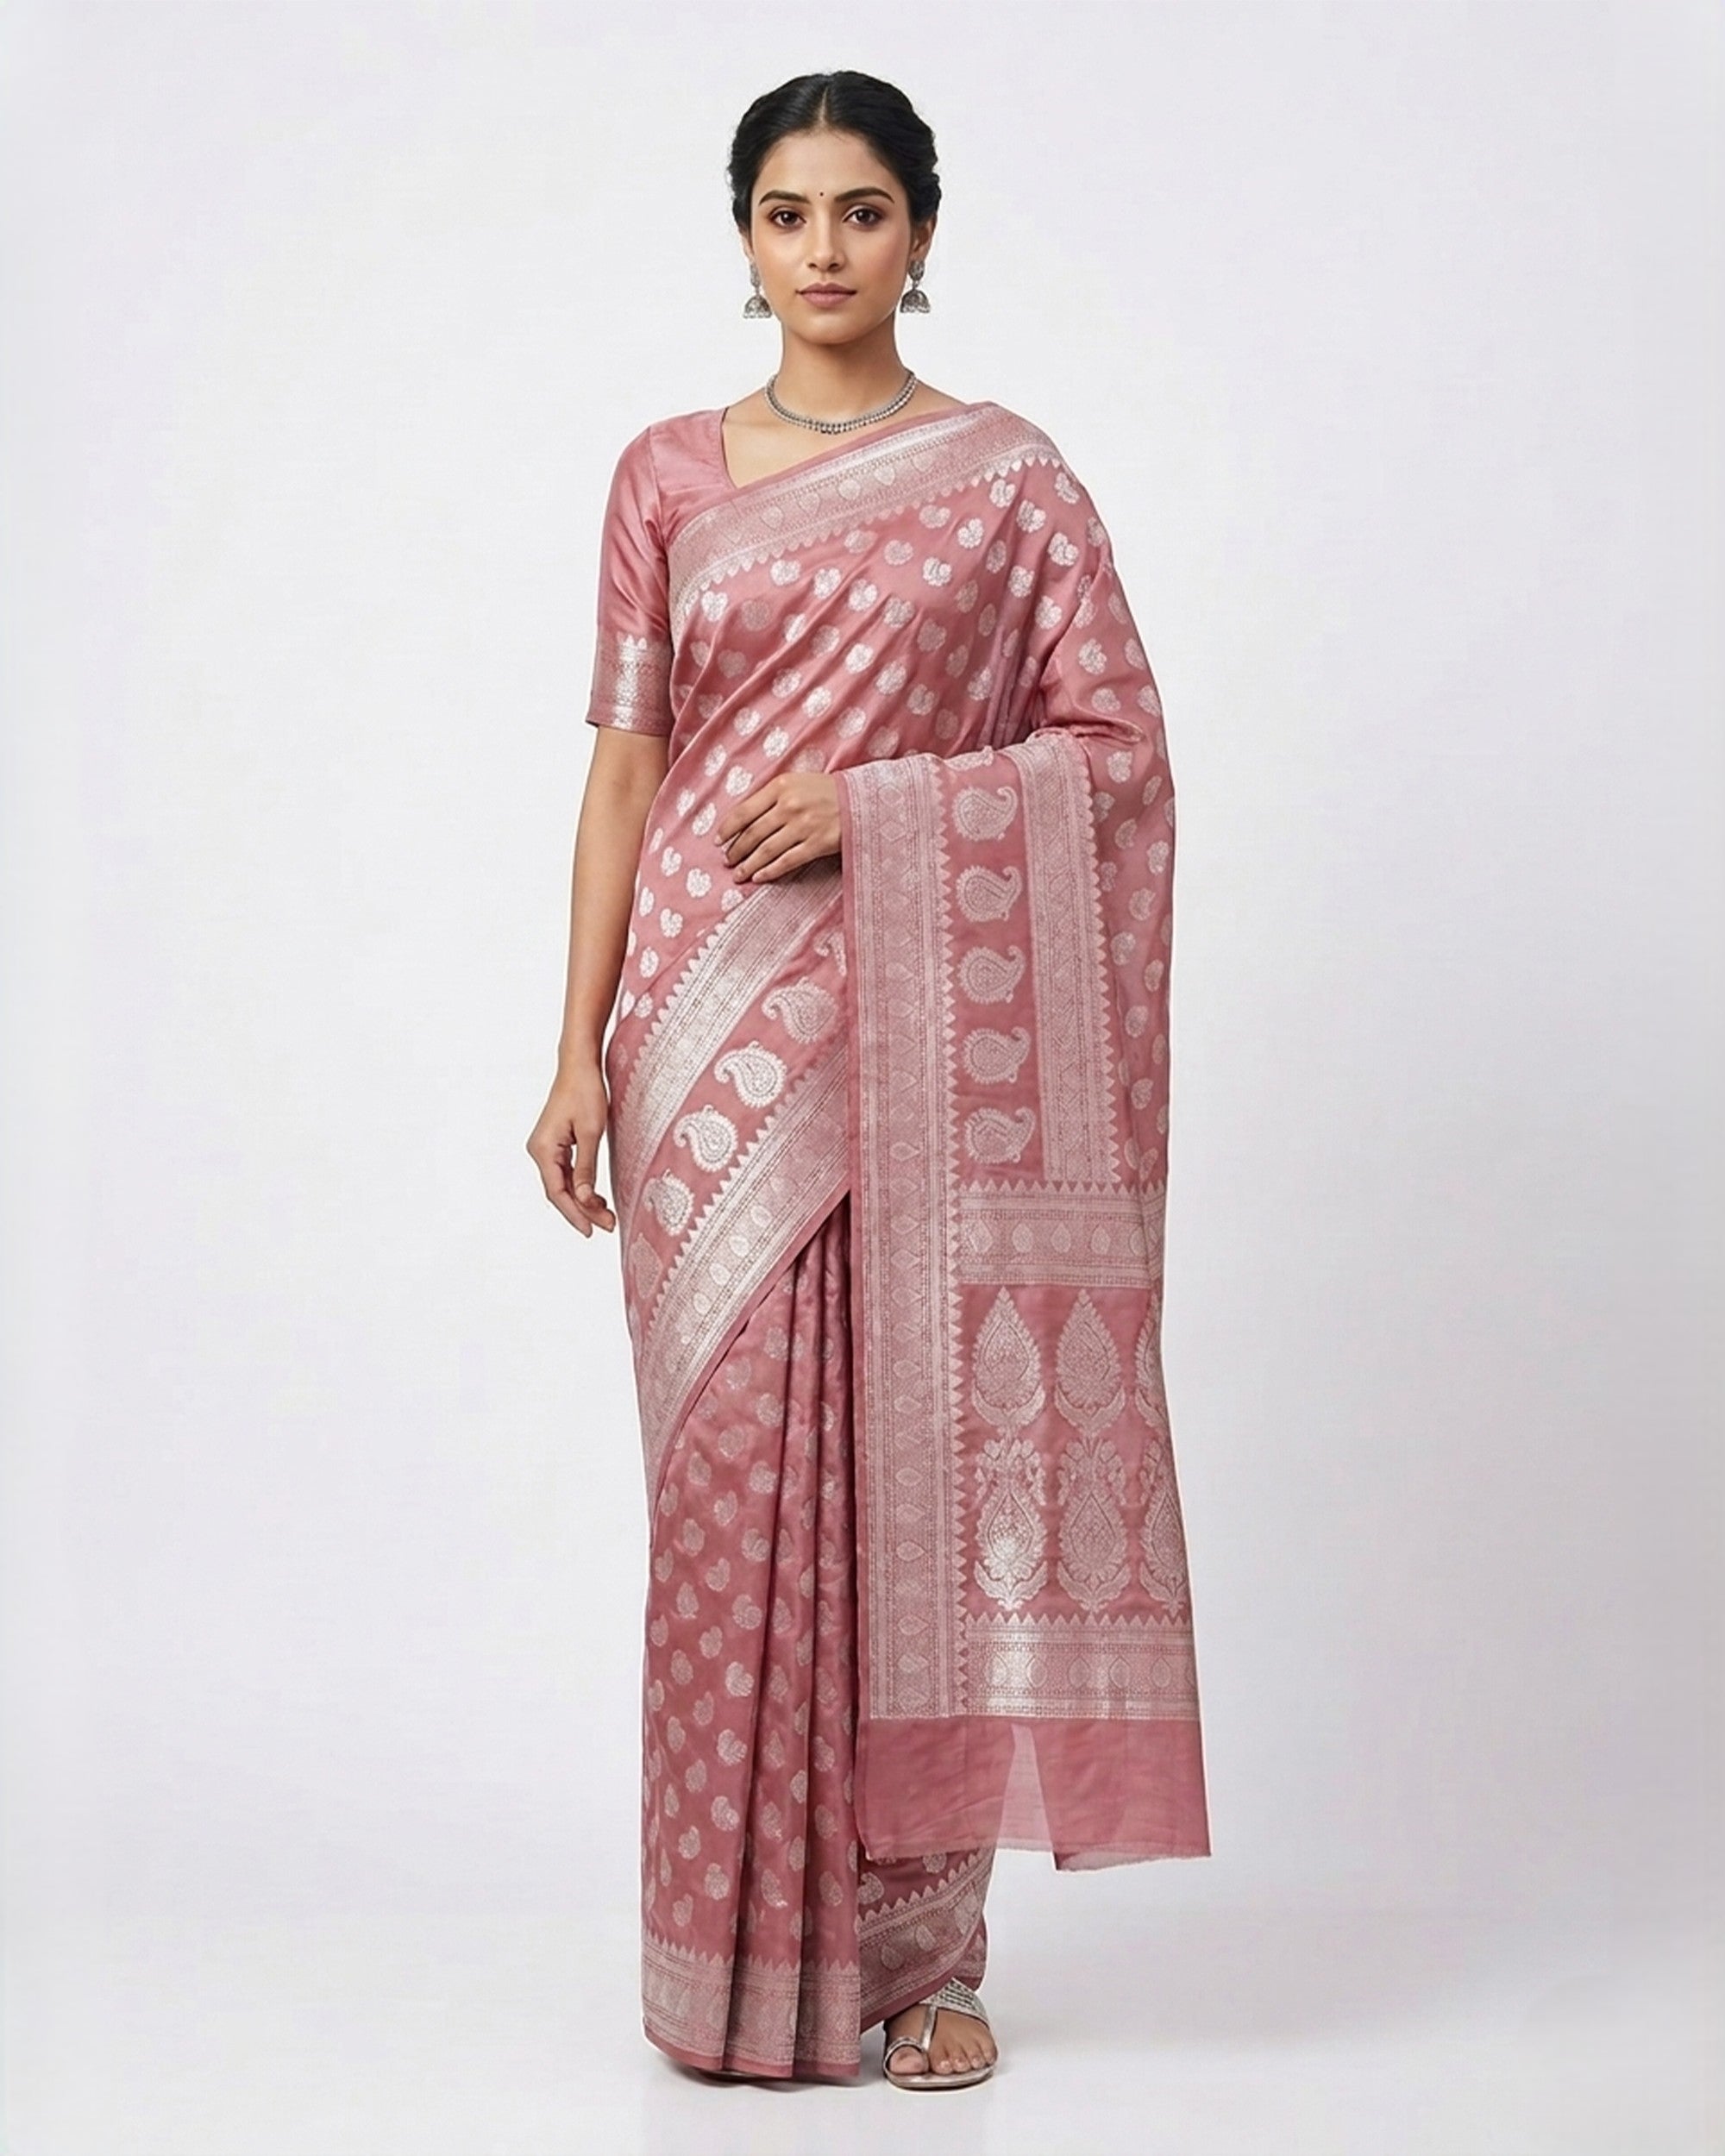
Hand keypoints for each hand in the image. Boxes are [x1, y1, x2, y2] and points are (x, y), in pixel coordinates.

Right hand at [525, 1058, 615, 1236]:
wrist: (579, 1065)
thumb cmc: (585, 1092)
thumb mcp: (591, 1132)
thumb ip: (587, 1167)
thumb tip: (584, 1199)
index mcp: (543, 1149)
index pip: (557, 1192)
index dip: (575, 1214)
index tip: (592, 1230)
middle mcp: (539, 1150)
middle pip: (559, 1191)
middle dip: (582, 1210)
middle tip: (607, 1225)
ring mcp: (545, 1147)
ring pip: (562, 1184)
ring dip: (582, 1200)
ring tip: (605, 1216)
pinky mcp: (555, 1144)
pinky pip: (565, 1172)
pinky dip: (580, 1186)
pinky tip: (594, 1197)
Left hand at [715, 770, 840, 882]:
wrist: (864, 800)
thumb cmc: (828, 791)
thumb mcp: (798, 782)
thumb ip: (773, 796)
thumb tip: (745, 820)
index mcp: (781, 786)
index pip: (744, 811)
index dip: (728, 828)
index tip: (718, 841)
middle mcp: (790, 806)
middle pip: (753, 833)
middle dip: (736, 850)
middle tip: (727, 861)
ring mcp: (804, 826)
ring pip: (766, 850)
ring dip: (749, 864)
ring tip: (738, 875)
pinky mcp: (817, 844)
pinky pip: (787, 861)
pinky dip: (770, 871)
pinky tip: (759, 877)